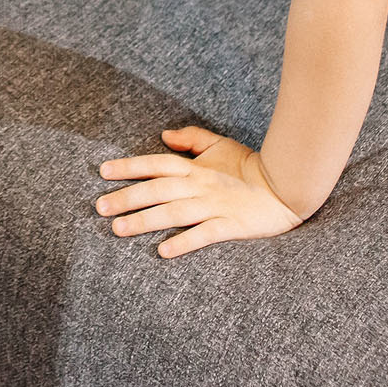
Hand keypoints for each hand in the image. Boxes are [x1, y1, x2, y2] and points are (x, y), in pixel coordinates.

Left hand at [97, 128, 304, 257]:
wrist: (287, 185)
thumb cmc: (251, 165)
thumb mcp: (220, 144)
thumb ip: (191, 139)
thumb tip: (164, 135)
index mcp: (195, 167)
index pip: (155, 164)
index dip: (129, 166)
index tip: (103, 172)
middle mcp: (199, 186)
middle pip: (156, 190)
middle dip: (126, 197)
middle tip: (100, 208)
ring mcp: (213, 206)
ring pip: (172, 213)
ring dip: (144, 221)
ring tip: (119, 229)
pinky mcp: (230, 226)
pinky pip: (203, 235)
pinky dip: (182, 242)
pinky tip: (162, 251)